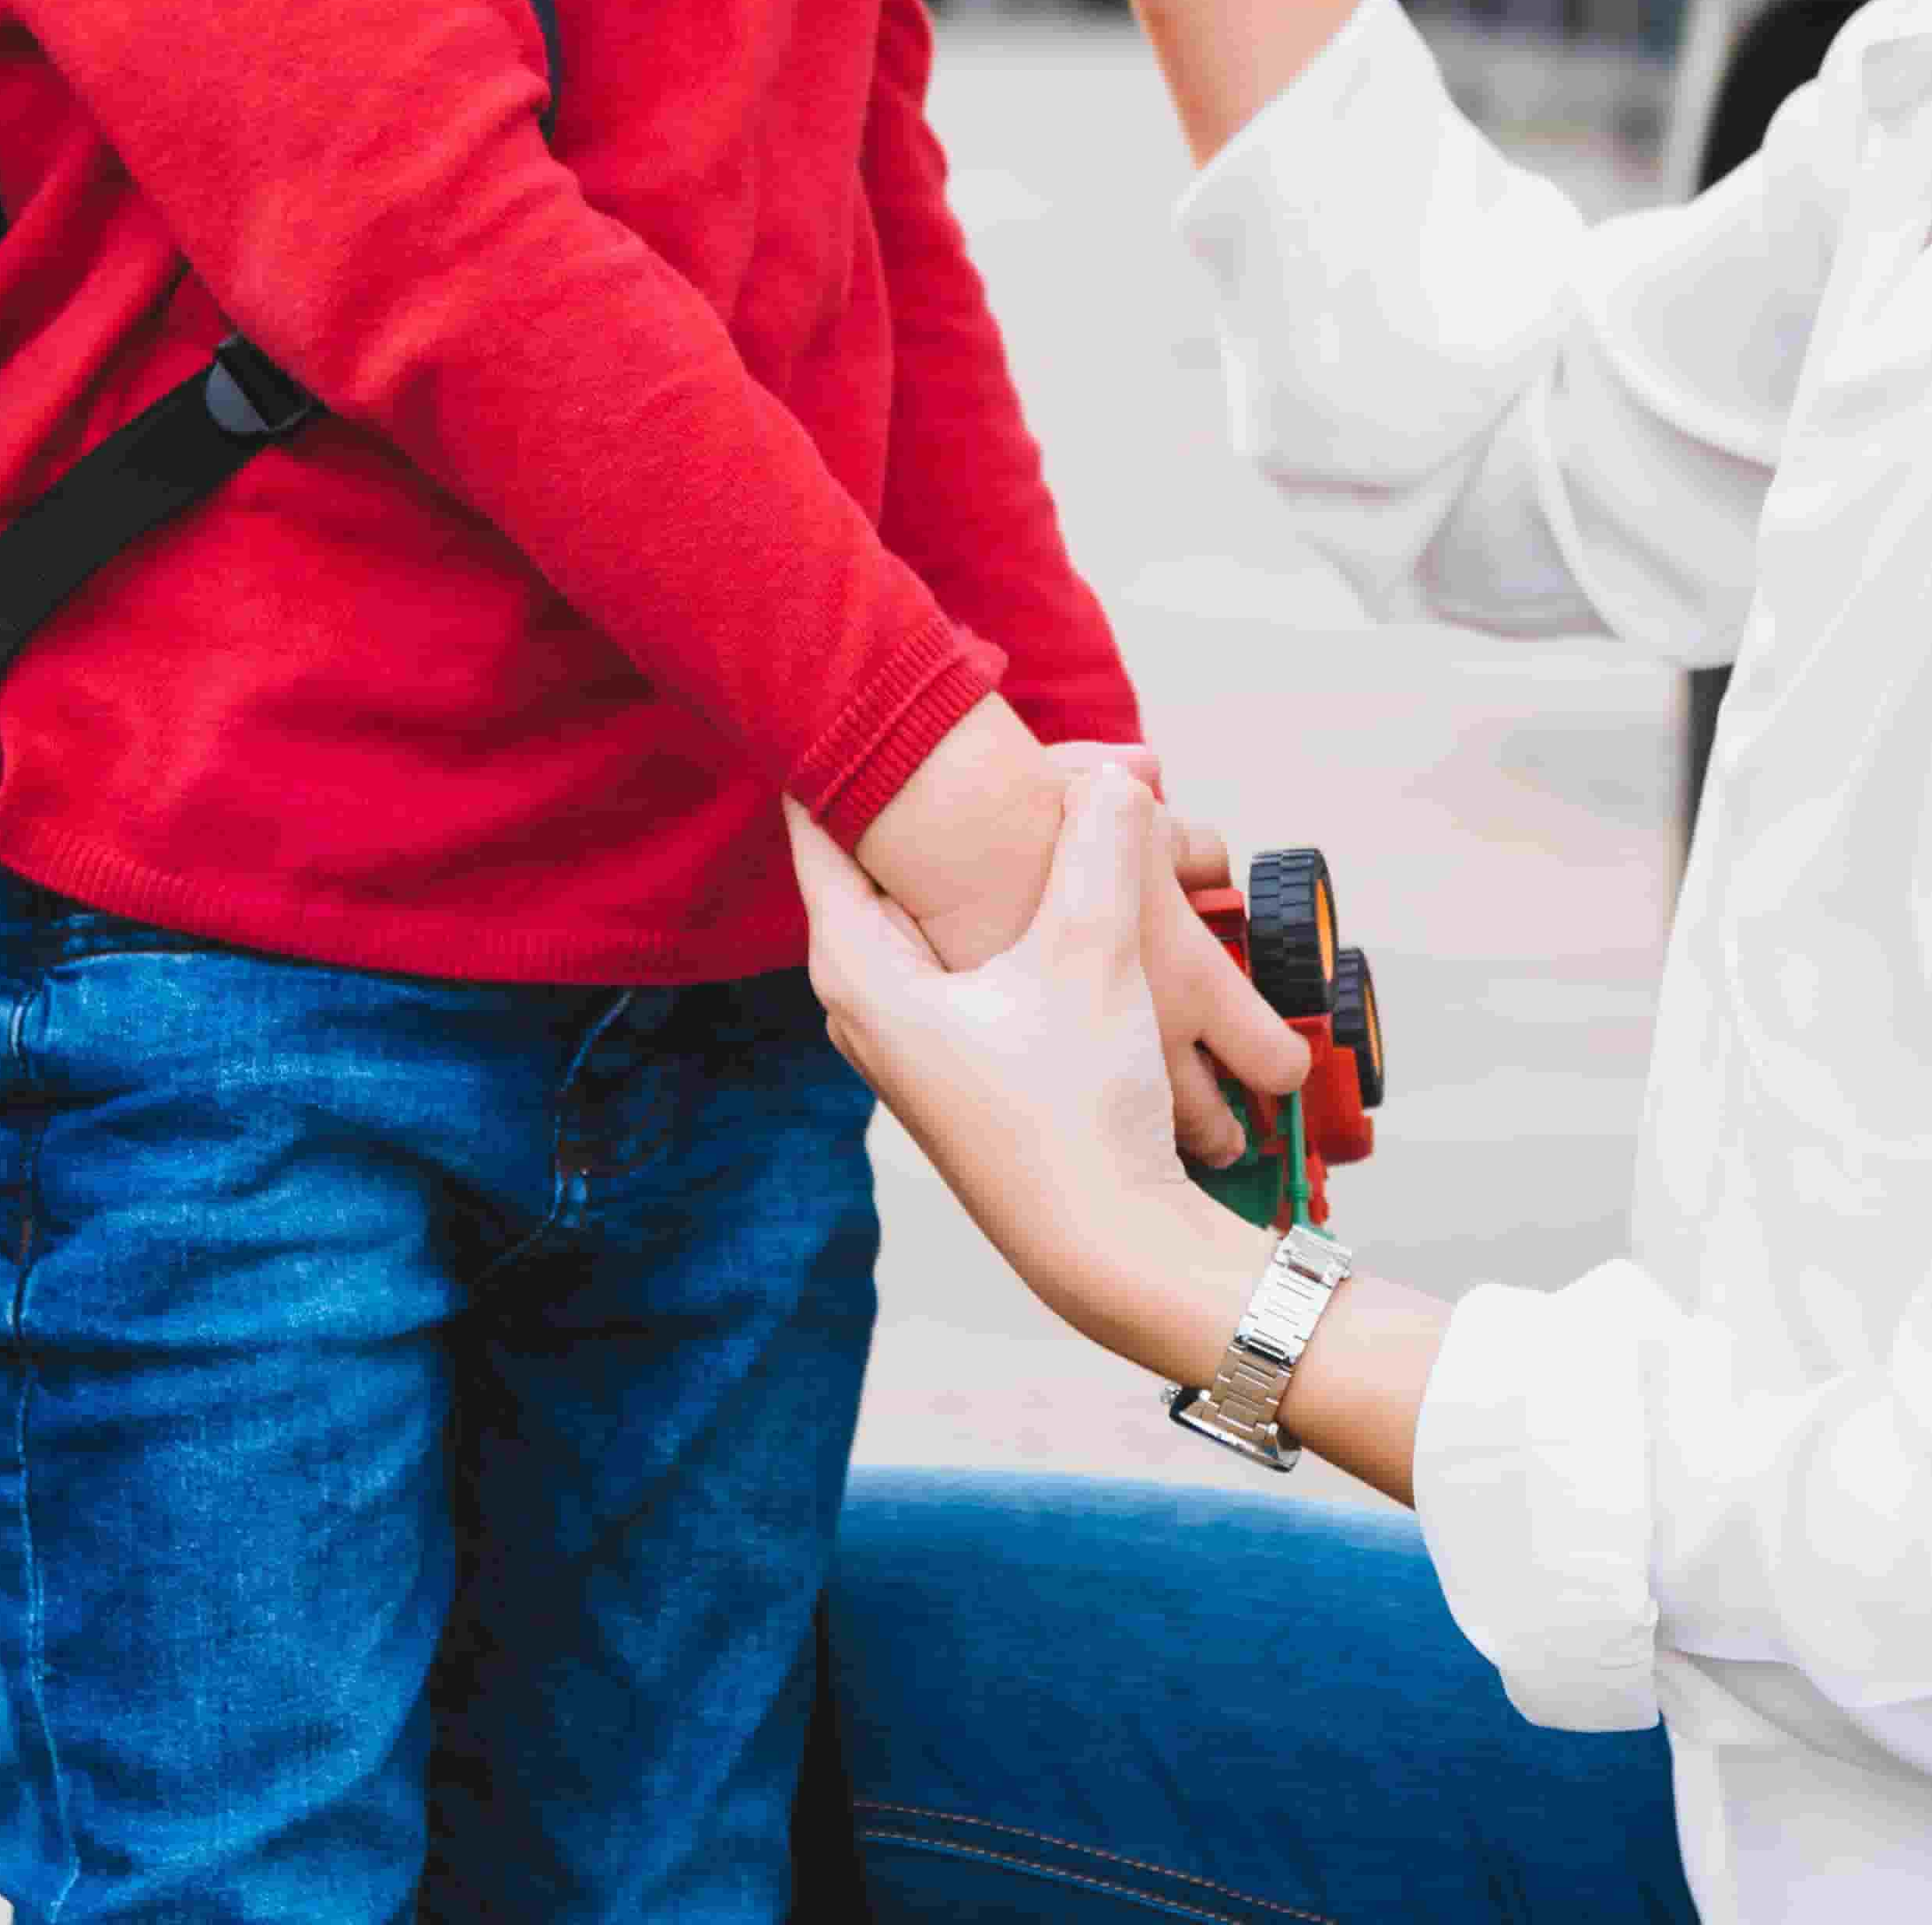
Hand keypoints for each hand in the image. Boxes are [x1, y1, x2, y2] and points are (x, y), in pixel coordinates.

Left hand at [851, 711, 1306, 1166]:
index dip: (841, 758)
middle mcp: (866, 998)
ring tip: (1033, 789)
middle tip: (974, 724)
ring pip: (933, 908)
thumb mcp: (1092, 958)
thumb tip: (1112, 776)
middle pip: (880, 864)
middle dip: (932, 801)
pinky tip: (1059, 878)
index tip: (852, 686)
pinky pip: (967, 948)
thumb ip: (1100, 851)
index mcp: (858, 970)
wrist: (1109, 1245)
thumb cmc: (1077, 1112)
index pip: (819, 832)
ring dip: (981, 857)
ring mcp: (911, 1031)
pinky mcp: (960, 1053)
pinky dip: (1003, 906)